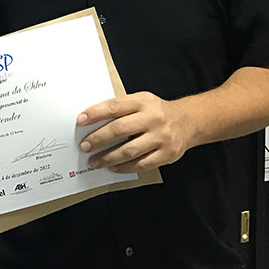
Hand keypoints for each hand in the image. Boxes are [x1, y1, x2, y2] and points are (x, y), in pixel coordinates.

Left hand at [76, 91, 190, 172]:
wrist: (188, 121)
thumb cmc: (157, 111)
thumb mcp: (141, 101)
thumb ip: (121, 108)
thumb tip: (93, 121)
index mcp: (143, 101)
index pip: (115, 106)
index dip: (95, 113)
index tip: (80, 120)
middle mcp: (152, 118)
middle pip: (120, 129)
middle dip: (98, 139)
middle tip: (85, 146)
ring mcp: (161, 137)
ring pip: (129, 150)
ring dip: (108, 157)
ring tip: (94, 161)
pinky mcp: (166, 154)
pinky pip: (141, 164)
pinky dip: (124, 167)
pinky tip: (112, 167)